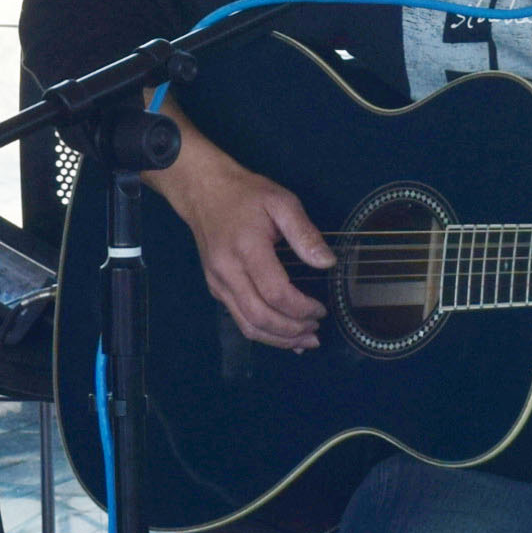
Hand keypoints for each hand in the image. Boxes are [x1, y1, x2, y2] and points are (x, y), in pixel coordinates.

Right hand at [149, 120, 332, 354]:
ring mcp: (218, 283)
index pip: (276, 293)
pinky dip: (263, 332)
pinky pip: (239, 319)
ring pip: (247, 325)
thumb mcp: (282, 202)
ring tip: (303, 341)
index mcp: (247, 250)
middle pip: (260, 317)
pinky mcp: (215, 288)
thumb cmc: (246, 195)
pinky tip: (283, 335)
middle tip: (316, 331)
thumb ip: (305, 233)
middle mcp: (227, 272)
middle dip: (291, 331)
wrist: (203, 192)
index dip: (301, 308)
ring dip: (278, 340)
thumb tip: (328, 263)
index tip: (322, 309)